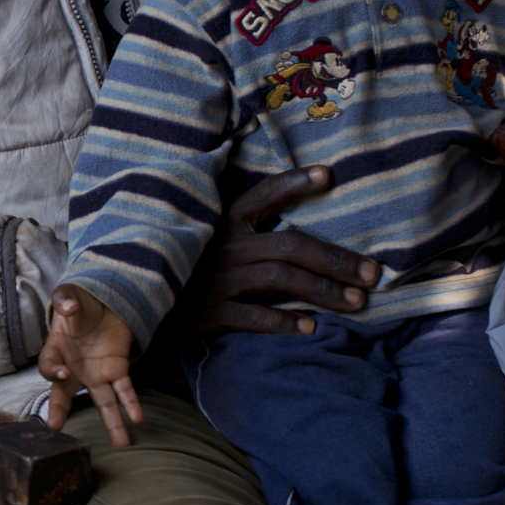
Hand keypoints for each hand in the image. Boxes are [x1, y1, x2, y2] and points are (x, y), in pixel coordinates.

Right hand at [42, 286, 142, 446]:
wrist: (103, 301)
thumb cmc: (79, 302)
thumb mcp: (69, 295)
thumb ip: (64, 299)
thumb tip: (68, 306)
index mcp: (56, 351)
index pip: (48, 367)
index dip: (53, 372)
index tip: (62, 374)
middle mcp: (74, 369)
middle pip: (66, 393)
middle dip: (61, 410)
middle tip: (56, 426)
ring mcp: (96, 373)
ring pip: (103, 402)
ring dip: (112, 422)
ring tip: (121, 442)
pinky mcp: (117, 370)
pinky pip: (124, 390)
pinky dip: (131, 403)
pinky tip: (138, 418)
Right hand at [170, 166, 380, 337]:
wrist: (131, 302)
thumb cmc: (178, 268)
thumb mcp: (201, 237)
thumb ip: (238, 232)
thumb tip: (290, 236)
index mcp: (221, 220)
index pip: (263, 194)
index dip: (295, 184)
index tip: (329, 175)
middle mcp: (223, 245)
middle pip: (290, 245)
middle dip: (336, 259)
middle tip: (373, 273)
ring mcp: (216, 279)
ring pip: (281, 279)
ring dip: (324, 291)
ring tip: (357, 302)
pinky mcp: (209, 312)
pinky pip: (254, 317)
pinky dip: (285, 322)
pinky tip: (312, 328)